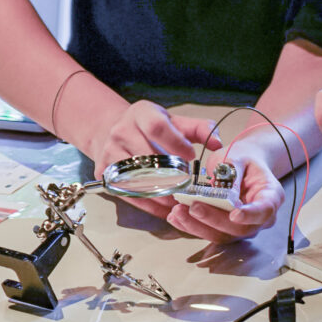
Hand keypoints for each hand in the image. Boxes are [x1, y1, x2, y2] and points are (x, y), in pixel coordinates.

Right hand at [90, 100, 223, 220]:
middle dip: (169, 173)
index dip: (175, 143)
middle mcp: (121, 131)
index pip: (157, 127)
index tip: (191, 157)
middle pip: (146, 155)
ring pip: (135, 177)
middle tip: (187, 185)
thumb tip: (218, 144)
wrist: (111, 130)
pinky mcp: (103, 172)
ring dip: (159, 192)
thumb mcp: (174, 121)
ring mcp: (109, 152)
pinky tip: (164, 208)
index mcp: (142, 113)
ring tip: (178, 200)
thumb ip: (199, 129)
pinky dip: (147, 203)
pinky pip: (127, 192)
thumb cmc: (151, 127)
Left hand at [167, 148, 284, 241]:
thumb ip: (232, 173)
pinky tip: (175, 217)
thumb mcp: (238, 157)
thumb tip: (225, 192)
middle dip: (213, 219)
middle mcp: (260, 217)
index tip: (234, 214)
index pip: (264, 210)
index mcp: (271, 196)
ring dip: (198, 226)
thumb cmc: (243, 158)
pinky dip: (191, 226)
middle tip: (193, 207)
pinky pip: (209, 233)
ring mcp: (243, 227)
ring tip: (178, 211)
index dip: (250, 215)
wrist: (242, 164)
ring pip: (222, 235)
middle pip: (239, 228)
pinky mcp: (226, 230)